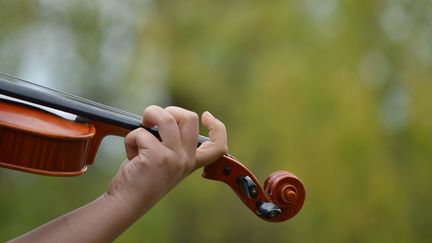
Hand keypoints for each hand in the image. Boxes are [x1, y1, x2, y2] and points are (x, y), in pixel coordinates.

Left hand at [106, 105, 227, 215]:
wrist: (127, 203)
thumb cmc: (141, 180)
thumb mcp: (165, 161)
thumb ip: (172, 143)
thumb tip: (164, 117)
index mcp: (191, 162)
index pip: (219, 146)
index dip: (218, 127)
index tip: (207, 116)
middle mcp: (187, 160)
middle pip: (190, 118)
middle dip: (169, 110)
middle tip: (154, 121)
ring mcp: (174, 158)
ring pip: (167, 117)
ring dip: (150, 114)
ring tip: (141, 125)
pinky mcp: (157, 157)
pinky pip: (141, 132)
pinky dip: (131, 138)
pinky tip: (132, 154)